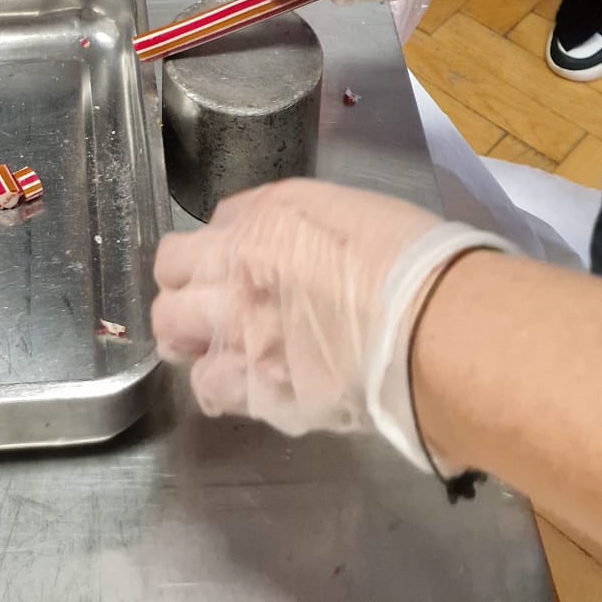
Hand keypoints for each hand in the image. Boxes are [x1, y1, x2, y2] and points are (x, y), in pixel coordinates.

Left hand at [153, 179, 441, 434]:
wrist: (430, 323)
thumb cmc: (413, 262)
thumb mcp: (353, 214)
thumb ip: (306, 231)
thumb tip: (295, 251)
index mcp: (267, 216)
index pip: (215, 225)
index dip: (224, 248)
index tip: (239, 264)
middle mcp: (238, 262)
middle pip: (172, 267)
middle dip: (186, 285)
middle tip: (208, 306)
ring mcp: (238, 324)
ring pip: (170, 324)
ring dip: (187, 334)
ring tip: (214, 349)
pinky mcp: (254, 383)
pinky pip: (208, 385)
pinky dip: (219, 386)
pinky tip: (241, 388)